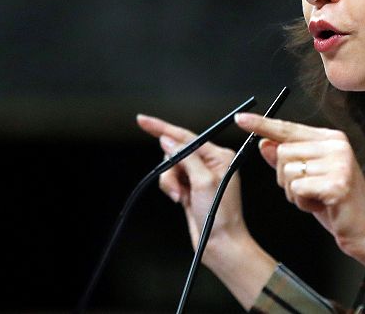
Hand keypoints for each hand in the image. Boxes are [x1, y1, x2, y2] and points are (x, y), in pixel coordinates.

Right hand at [136, 114, 248, 255]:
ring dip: (171, 182)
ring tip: (181, 197)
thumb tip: (168, 140)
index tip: (144, 121)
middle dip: (172, 169)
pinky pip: (171, 179)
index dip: (163, 128)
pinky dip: (171, 188)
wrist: (219, 243)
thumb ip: (186, 158)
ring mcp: (199, 176)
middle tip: (179, 187)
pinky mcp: (190, 187)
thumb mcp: (203, 181)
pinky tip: (180, 199)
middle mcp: (210, 163)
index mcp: (219, 156)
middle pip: (176, 152)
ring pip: (171, 166)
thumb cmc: (220, 214)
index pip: (187, 136)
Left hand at [235, 112, 364, 273]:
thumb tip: (264, 144)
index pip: (289, 129)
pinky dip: (302, 203)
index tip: (241, 119)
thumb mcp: (308, 178)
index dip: (262, 125)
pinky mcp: (337, 183)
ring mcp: (339, 162)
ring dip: (294, 193)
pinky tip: (321, 205)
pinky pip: (298, 190)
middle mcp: (336, 145)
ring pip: (288, 172)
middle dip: (285, 178)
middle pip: (283, 153)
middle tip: (309, 190)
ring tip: (317, 198)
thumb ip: (287, 160)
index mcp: (330, 139)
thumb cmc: (337, 204)